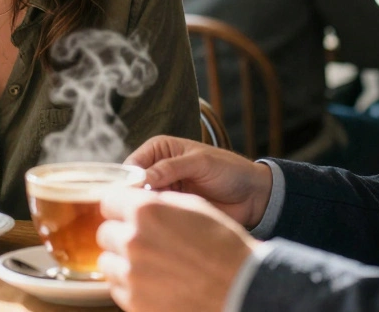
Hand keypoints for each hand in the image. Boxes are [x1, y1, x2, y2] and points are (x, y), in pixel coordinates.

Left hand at [98, 188, 256, 311]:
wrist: (241, 288)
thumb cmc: (223, 247)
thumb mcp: (194, 208)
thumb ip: (159, 202)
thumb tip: (138, 200)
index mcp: (146, 212)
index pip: (109, 201)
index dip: (119, 207)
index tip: (125, 214)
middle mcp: (133, 241)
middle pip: (105, 233)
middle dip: (120, 235)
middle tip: (143, 242)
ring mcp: (131, 275)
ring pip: (107, 262)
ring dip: (122, 261)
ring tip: (149, 265)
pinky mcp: (134, 302)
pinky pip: (117, 288)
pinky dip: (130, 285)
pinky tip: (154, 282)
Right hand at [125, 136, 272, 227]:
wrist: (252, 196)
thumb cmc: (229, 170)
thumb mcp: (200, 163)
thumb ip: (170, 168)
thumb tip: (139, 180)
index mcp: (159, 149)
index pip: (131, 164)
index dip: (126, 182)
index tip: (130, 198)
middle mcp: (156, 169)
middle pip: (131, 186)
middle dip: (132, 200)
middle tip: (137, 215)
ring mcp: (162, 191)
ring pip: (140, 204)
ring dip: (143, 214)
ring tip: (151, 224)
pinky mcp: (170, 210)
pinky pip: (155, 218)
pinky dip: (155, 223)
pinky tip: (160, 230)